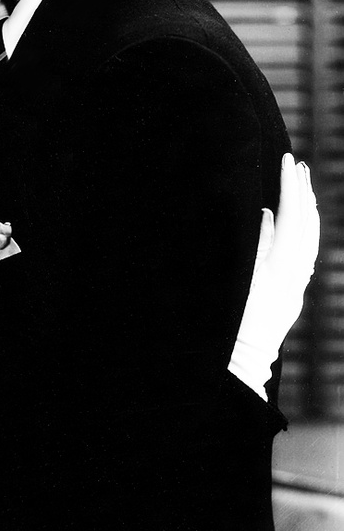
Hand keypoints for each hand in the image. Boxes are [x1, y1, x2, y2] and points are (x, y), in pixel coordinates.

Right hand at [229, 154, 319, 395]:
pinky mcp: (289, 298)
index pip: (290, 222)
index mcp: (275, 273)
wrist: (234, 369)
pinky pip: (303, 258)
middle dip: (302, 194)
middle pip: (305, 230)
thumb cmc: (221, 327)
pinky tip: (292, 222)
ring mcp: (293, 291)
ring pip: (309, 244)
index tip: (286, 162)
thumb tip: (267, 216)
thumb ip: (250, 248)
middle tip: (297, 164)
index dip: (290, 190)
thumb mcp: (230, 283)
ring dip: (306, 211)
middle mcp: (291, 281)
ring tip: (300, 185)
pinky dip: (300, 234)